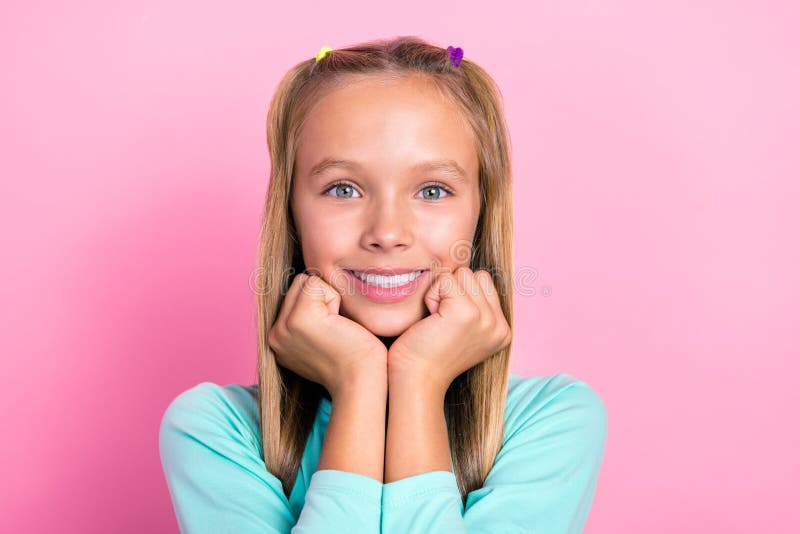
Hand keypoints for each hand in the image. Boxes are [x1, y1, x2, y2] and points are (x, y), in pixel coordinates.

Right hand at [267, 273, 387, 398]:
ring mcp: (283, 327)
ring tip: (336, 328)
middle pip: (298, 284)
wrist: (361, 382)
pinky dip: (335, 299)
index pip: (295, 295)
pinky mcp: (298, 318)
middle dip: (323, 299)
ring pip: (306, 282)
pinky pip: (316, 283)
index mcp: (278, 340)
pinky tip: (338, 326)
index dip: (321, 305)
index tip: (331, 335)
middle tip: (336, 330)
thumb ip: (309, 320)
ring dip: (328, 299)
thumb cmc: (354, 360)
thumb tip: (311, 286)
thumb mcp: (321, 340)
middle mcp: (275, 334)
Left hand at [387, 267, 511, 393]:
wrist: (416, 380)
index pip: (484, 281)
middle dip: (452, 291)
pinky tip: (430, 320)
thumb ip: (476, 306)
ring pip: (461, 273)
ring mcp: (486, 318)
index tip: (449, 325)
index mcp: (502, 330)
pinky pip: (445, 280)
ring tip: (436, 321)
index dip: (459, 295)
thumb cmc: (428, 354)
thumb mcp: (463, 331)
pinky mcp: (467, 312)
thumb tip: (470, 272)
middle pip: (475, 274)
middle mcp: (499, 325)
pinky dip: (431, 296)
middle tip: (441, 322)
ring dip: (441, 293)